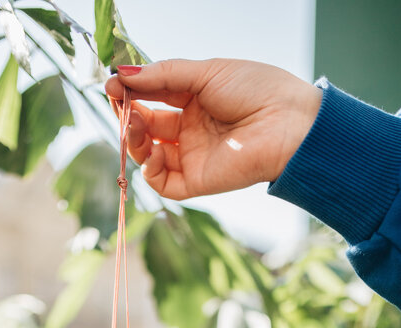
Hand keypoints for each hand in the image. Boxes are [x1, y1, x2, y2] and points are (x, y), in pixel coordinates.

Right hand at [105, 59, 321, 200]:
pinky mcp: (197, 182)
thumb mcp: (205, 72)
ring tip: (135, 125)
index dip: (131, 91)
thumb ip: (162, 76)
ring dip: (134, 140)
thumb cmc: (256, 90)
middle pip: (146, 126)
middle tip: (119, 101)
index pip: (152, 98)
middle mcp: (191, 130)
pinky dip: (150, 168)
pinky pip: (162, 182)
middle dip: (128, 114)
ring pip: (148, 155)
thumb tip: (122, 74)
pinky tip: (153, 151)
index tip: (113, 83)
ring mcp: (192, 157)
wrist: (287, 122)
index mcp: (194, 101)